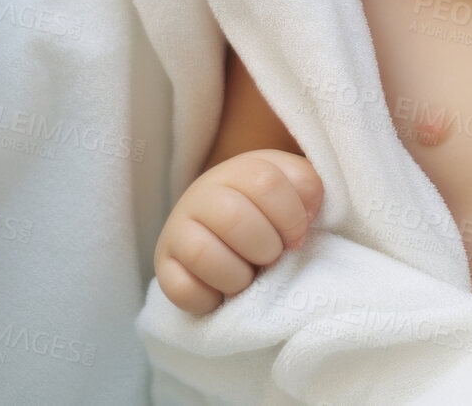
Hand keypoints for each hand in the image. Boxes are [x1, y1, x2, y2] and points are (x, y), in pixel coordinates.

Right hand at [154, 149, 323, 315]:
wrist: (224, 230)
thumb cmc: (268, 211)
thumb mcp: (293, 187)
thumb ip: (307, 187)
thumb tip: (308, 212)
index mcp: (238, 171)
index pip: (266, 183)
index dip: (291, 217)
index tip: (297, 238)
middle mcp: (201, 195)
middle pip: (233, 218)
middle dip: (265, 248)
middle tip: (271, 259)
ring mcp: (178, 231)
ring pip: (202, 254)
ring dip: (238, 277)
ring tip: (248, 279)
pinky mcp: (163, 267)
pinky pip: (182, 289)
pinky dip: (209, 299)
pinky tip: (223, 294)